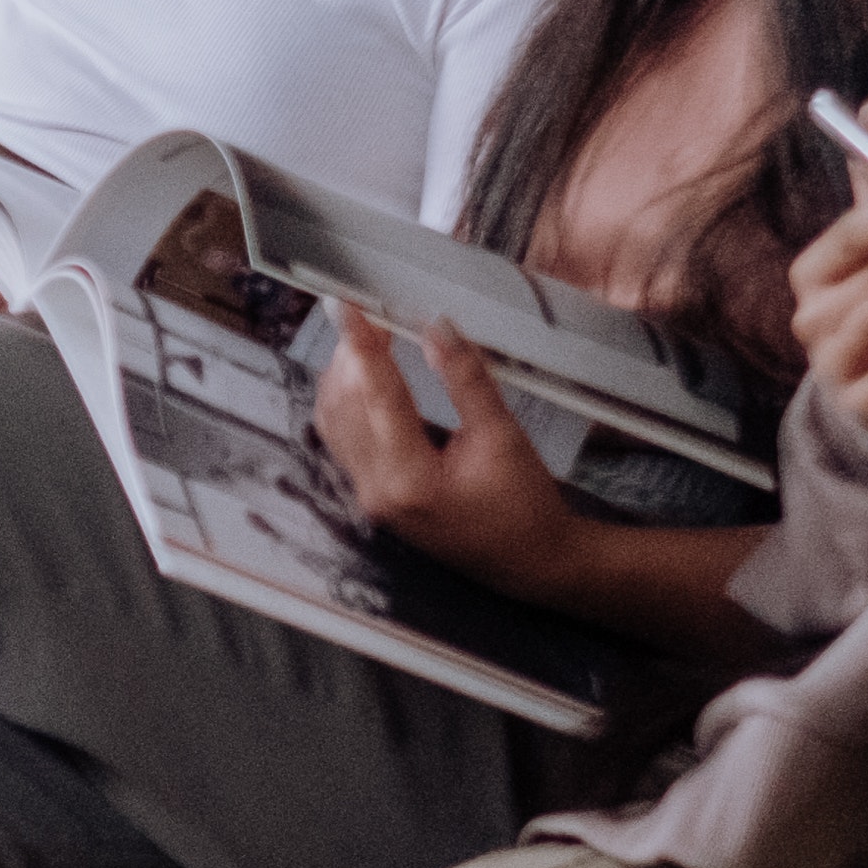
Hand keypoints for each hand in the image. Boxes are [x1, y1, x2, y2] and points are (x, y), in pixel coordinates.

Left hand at [315, 319, 579, 585]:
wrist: (532, 563)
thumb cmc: (524, 509)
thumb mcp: (503, 436)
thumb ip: (466, 380)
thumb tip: (436, 330)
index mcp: (409, 479)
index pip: (375, 394)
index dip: (359, 342)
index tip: (345, 304)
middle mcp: (378, 491)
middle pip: (344, 405)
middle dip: (351, 354)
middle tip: (368, 312)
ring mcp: (371, 496)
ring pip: (334, 422)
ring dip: (344, 376)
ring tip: (367, 336)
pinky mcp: (374, 496)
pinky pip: (343, 440)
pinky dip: (348, 401)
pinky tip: (365, 376)